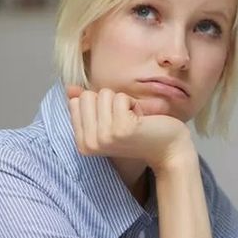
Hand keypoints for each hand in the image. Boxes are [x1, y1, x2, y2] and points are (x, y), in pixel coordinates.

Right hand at [67, 85, 194, 170]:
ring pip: (104, 94)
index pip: (77, 101)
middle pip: (88, 96)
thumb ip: (88, 105)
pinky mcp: (121, 129)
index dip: (100, 104)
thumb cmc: (141, 133)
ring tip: (134, 120)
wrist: (169, 149)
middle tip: (126, 119)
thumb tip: (69, 88)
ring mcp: (104, 137)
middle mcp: (89, 143)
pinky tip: (142, 120)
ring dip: (123, 102)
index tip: (114, 121)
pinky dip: (134, 104)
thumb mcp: (109, 120)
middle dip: (110, 101)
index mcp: (82, 143)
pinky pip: (121, 97)